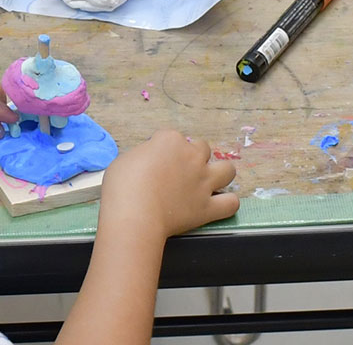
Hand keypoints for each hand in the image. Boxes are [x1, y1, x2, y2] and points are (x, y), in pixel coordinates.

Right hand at [99, 129, 238, 241]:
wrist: (135, 215)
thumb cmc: (123, 186)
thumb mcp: (125, 160)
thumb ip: (143, 156)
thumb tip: (150, 162)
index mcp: (170, 141)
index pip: (170, 137)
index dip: (162, 149)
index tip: (154, 161)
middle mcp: (192, 157)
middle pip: (202, 148)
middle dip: (194, 156)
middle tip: (180, 171)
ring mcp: (203, 182)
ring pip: (228, 170)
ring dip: (220, 173)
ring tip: (209, 181)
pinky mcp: (208, 207)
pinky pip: (230, 203)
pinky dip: (227, 203)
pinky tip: (218, 204)